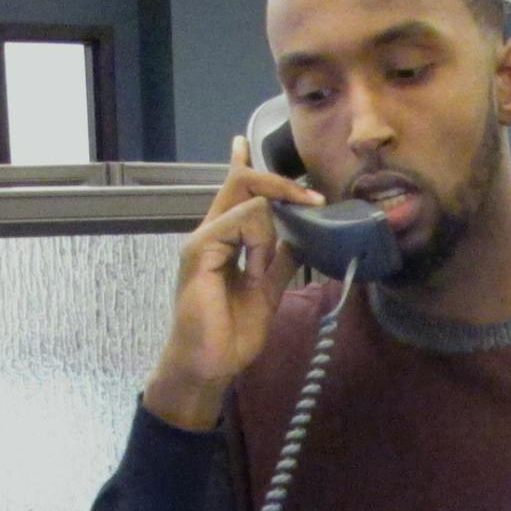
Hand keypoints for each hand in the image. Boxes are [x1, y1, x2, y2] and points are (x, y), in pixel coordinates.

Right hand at [142, 134, 323, 429]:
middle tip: (312, 199)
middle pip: (241, 183)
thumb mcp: (267, 290)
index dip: (243, 166)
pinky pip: (238, 223)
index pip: (233, 191)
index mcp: (223, 240)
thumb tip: (300, 235)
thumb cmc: (231, 334)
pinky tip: (255, 269)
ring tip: (263, 270)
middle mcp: (210, 233)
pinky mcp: (199, 252)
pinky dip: (258, 241)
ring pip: (248, 201)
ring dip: (272, 229)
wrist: (209, 366)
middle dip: (280, 183)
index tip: (244, 143)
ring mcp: (202, 241)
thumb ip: (279, 260)